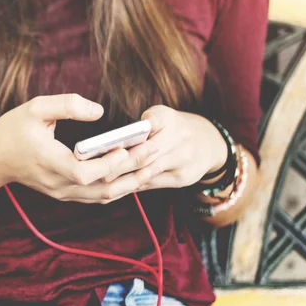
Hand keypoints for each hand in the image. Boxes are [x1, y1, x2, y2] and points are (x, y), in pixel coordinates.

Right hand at [0, 94, 157, 203]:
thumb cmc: (12, 130)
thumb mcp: (35, 108)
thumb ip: (67, 105)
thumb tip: (99, 110)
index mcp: (49, 161)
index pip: (84, 172)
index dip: (108, 164)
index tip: (127, 148)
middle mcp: (57, 183)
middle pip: (101, 187)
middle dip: (130, 171)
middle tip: (154, 153)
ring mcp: (61, 192)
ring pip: (102, 196)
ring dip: (128, 183)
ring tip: (151, 166)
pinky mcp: (64, 194)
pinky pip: (96, 196)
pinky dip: (116, 187)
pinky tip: (132, 175)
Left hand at [101, 105, 228, 194]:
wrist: (207, 142)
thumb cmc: (172, 126)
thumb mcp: (159, 115)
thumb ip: (141, 125)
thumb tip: (115, 144)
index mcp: (169, 121)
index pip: (144, 133)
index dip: (126, 146)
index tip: (105, 153)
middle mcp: (180, 142)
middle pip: (144, 157)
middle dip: (119, 167)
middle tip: (98, 173)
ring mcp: (183, 163)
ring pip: (147, 174)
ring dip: (124, 181)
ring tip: (102, 184)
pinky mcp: (183, 179)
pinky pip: (153, 185)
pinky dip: (133, 187)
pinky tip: (116, 190)